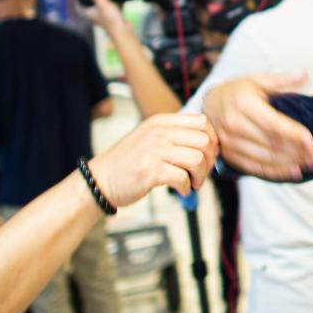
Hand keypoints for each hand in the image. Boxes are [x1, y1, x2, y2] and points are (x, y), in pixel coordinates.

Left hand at [82, 0, 132, 36]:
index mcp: (89, 13)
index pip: (79, 5)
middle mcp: (95, 16)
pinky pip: (111, 8)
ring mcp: (104, 17)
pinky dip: (113, 2)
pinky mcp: (112, 17)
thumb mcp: (102, 3)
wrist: (124, 31)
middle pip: (89, 5)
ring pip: (100, 6)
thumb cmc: (111, 20)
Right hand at [87, 113, 217, 204]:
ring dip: (200, 176)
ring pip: (197, 160)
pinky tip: (181, 190)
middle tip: (201, 173)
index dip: (212, 140)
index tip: (208, 155)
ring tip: (193, 183)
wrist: (101, 179)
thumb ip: (175, 134)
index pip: (202, 122)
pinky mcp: (151, 171)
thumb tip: (209, 143)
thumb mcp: (150, 137)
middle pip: (204, 141)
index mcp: (161, 121)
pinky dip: (187, 188)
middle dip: (209, 161)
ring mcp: (154, 151)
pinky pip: (183, 178)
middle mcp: (158, 132)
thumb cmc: (129, 162)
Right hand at [202, 72, 312, 180]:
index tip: (312, 141)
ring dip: (291, 163)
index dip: (294, 134)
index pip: (273, 124)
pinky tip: (295, 171)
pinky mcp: (228, 154)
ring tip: (312, 163)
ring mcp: (229, 141)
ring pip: (265, 158)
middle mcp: (234, 123)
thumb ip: (282, 80)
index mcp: (243, 103)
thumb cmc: (238, 90)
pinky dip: (276, 171)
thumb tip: (304, 73)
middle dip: (298, 152)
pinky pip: (255, 167)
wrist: (208, 103)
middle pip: (271, 143)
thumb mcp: (258, 80)